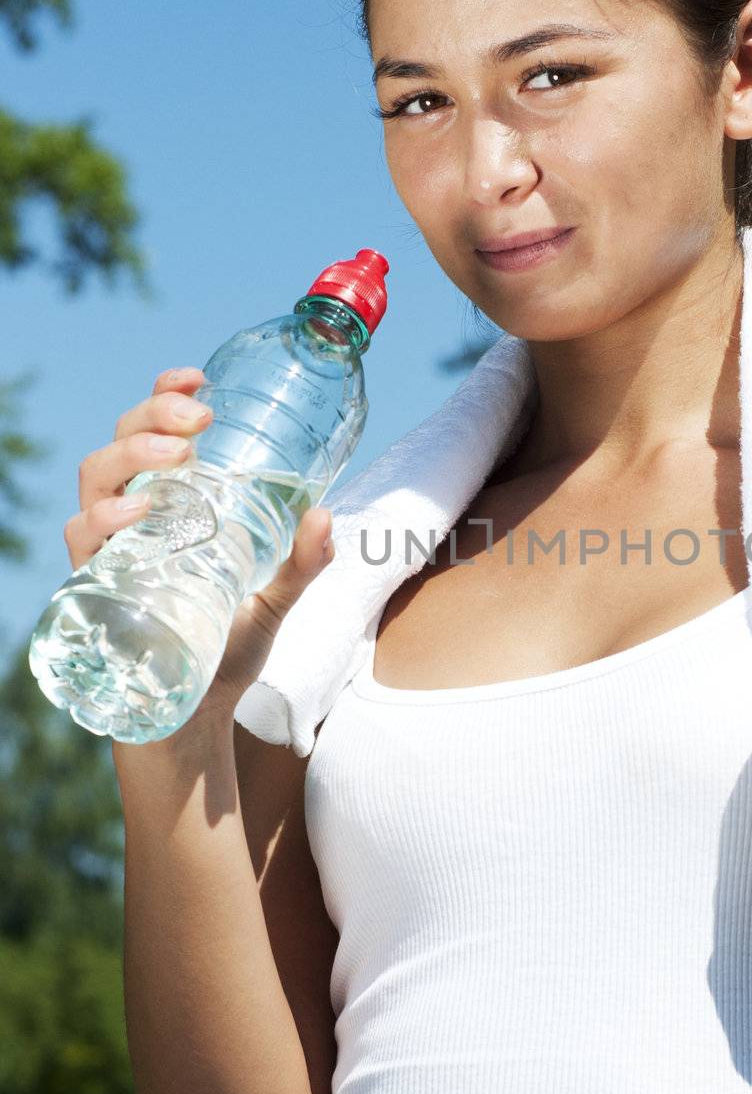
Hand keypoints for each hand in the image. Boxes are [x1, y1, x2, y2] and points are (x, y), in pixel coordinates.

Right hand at [66, 363, 335, 721]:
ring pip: (95, 480)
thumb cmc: (227, 647)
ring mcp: (109, 551)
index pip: (156, 434)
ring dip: (130, 458)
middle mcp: (132, 518)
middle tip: (198, 419)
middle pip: (123, 444)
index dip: (166, 397)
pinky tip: (133, 516)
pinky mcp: (95, 587)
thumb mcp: (277, 600)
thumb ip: (304, 562)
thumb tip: (327, 517)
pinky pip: (82, 542)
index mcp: (171, 503)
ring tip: (176, 459)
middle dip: (152, 418)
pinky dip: (102, 523)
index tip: (199, 378)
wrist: (196, 715)